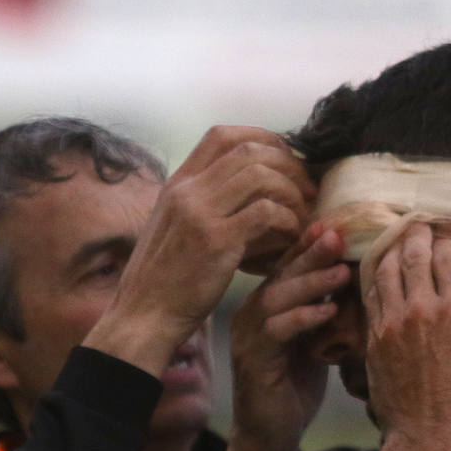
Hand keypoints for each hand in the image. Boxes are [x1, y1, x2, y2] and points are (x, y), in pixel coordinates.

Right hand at [96, 126, 314, 372]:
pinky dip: (287, 220)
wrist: (144, 316)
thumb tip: (253, 193)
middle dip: (288, 164)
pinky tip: (291, 236)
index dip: (261, 138)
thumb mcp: (176, 229)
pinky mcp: (217, 241)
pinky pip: (266, 212)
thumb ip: (206, 205)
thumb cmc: (164, 280)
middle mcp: (187, 191)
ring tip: (302, 214)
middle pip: (249, 151)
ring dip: (291, 192)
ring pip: (261, 176)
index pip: (222, 135)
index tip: (285, 159)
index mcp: (177, 184)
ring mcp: (200, 213)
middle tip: (306, 188)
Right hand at [229, 224, 350, 450]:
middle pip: (280, 273)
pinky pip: (275, 331)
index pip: (287, 266)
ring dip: (310, 282)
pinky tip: (328, 311)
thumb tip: (355, 272)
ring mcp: (247, 337)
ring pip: (276, 297)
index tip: (337, 224)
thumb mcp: (315, 340)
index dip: (309, 245)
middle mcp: (251, 315)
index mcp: (266, 306)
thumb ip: (326, 308)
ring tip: (341, 270)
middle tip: (338, 234)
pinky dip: (302, 318)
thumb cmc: (295, 387)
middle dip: (310, 253)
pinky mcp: (251, 361)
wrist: (272, 435)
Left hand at [362, 223, 450, 447]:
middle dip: (416, 234)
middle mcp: (424, 308)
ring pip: (387, 269)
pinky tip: (380, 273)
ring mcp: (394, 322)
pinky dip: (376, 278)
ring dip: (392, 250)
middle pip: (415, 254)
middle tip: (417, 226)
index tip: (445, 241)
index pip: (448, 256)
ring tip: (396, 241)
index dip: (447, 244)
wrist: (429, 436)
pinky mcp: (374, 338)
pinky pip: (371, 296)